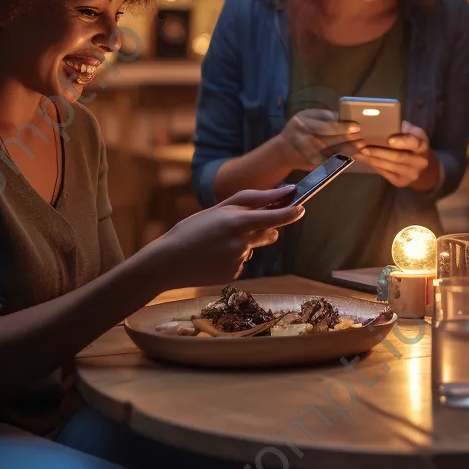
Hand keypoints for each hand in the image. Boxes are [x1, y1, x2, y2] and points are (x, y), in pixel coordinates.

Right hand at [142, 186, 304, 289]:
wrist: (167, 262)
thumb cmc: (192, 229)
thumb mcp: (219, 209)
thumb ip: (252, 199)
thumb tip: (282, 192)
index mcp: (238, 222)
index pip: (275, 217)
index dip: (291, 213)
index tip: (302, 208)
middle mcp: (242, 243)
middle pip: (269, 234)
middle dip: (265, 228)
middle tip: (242, 225)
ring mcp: (239, 261)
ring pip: (252, 248)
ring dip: (243, 243)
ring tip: (215, 244)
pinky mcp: (234, 275)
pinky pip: (242, 262)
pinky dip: (232, 258)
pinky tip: (214, 258)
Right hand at [280, 109, 361, 169]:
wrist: (283, 151)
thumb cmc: (298, 128)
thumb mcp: (306, 116)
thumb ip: (324, 115)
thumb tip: (343, 116)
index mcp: (305, 125)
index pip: (326, 127)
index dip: (342, 127)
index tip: (356, 126)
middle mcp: (307, 142)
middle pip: (333, 140)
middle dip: (350, 138)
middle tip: (363, 135)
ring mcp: (312, 155)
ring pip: (335, 152)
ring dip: (351, 149)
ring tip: (362, 145)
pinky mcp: (316, 165)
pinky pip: (334, 161)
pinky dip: (346, 157)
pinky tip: (357, 154)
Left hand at [353, 121, 437, 189]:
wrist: (425, 170)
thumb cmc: (414, 146)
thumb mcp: (414, 134)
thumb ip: (402, 129)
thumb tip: (381, 122)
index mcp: (422, 146)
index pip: (413, 143)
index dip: (401, 142)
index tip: (389, 139)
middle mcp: (419, 161)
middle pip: (397, 156)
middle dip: (378, 151)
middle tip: (362, 145)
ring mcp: (410, 174)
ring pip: (388, 166)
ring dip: (371, 159)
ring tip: (358, 152)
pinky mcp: (401, 182)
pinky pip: (384, 173)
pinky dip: (373, 165)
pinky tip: (363, 159)